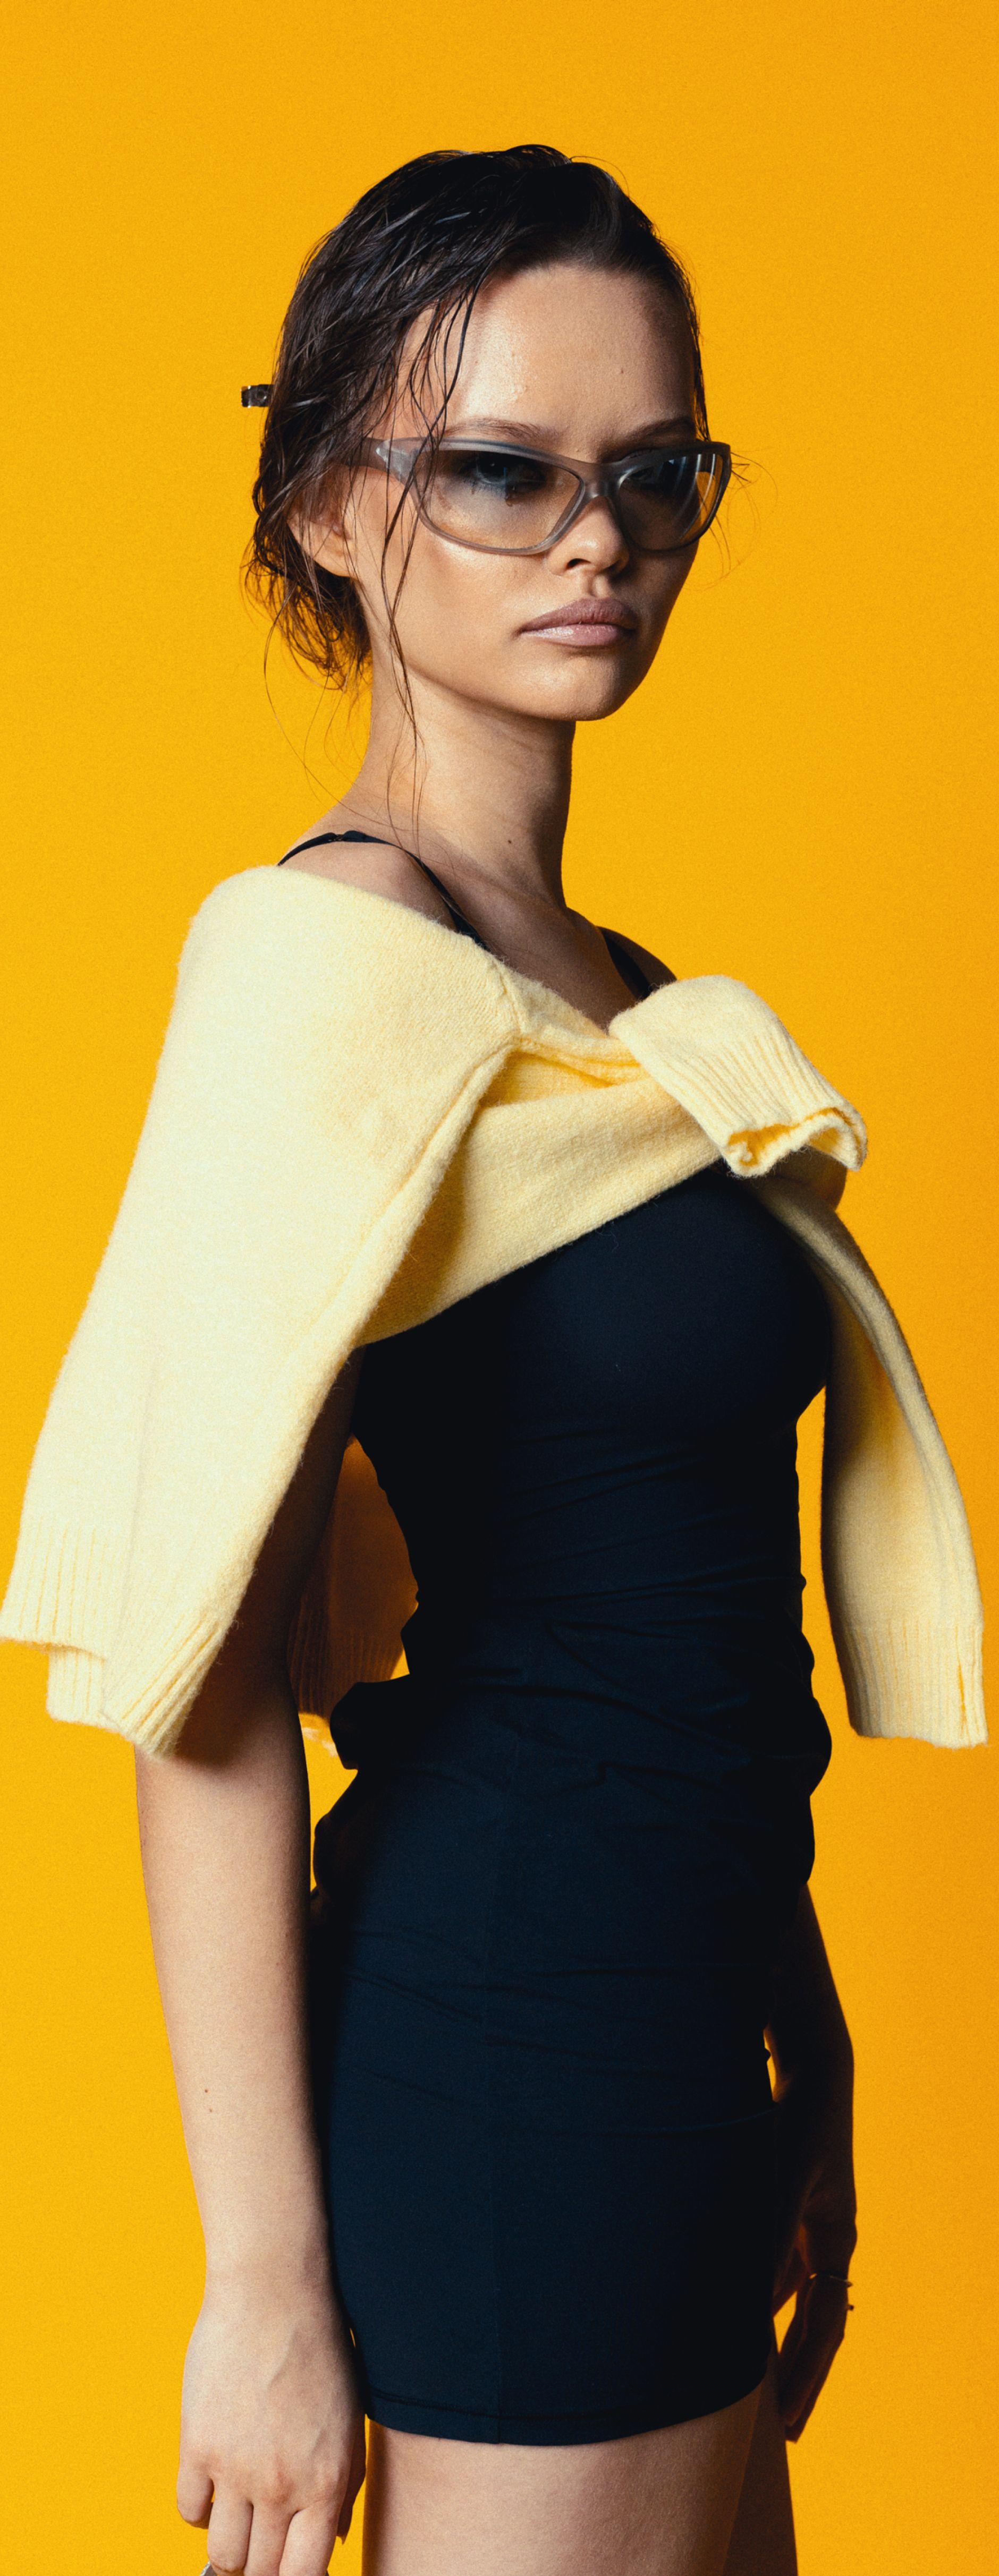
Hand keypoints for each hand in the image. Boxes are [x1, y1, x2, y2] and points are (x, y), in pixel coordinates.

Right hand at [177, 2264, 365, 2573]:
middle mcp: (283, 2485)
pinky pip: (188, 2510)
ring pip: (223, 2552)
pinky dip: (199, 2509)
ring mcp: (237, 2468)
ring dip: (229, 2545)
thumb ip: (343, 2488)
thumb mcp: (348, 2423)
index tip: (286, 2569)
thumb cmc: (319, 2351)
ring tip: (236, 2519)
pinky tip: (213, 2485)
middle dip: (261, 2566)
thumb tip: (332, 2543)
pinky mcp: (197, 2444)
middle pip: (261, 2570)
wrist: (274, 2292)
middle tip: (261, 2544)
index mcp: (327, 2482)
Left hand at [771, 2057, 856, 2441]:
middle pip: (815, 2325)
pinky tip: (730, 2324)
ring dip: (774, 2342)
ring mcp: (805, 2225)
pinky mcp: (780, 2209)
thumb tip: (745, 2308)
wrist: (806, 2070)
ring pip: (792, 2300)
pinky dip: (754, 2300)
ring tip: (753, 2390)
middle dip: (797, 2376)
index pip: (826, 2326)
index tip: (788, 2421)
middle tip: (780, 2431)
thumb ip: (763, 2243)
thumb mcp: (778, 2182)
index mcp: (835, 2238)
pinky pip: (771, 2270)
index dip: (807, 2375)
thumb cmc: (796, 2121)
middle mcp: (825, 2239)